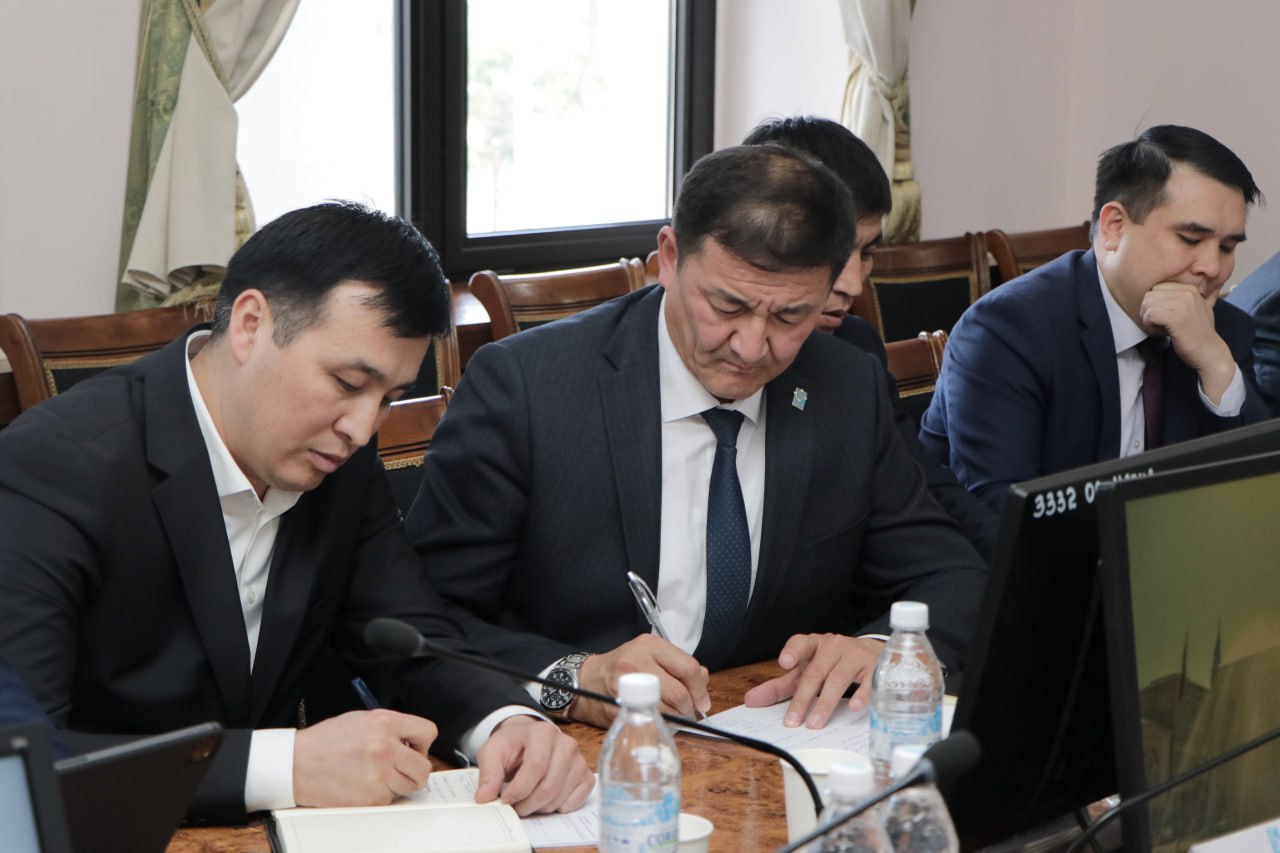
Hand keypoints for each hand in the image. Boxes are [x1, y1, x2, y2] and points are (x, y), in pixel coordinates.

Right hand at [293, 709, 435, 806]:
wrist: (296, 764)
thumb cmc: (324, 742)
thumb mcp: (360, 720)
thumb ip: (389, 728)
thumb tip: (410, 740)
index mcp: (385, 723)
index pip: (428, 732)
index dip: (423, 743)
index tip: (415, 749)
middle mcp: (386, 747)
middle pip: (424, 767)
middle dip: (416, 770)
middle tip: (402, 770)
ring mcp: (379, 774)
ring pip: (409, 786)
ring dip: (398, 784)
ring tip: (377, 776)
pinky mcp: (371, 797)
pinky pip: (389, 800)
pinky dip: (380, 796)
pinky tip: (363, 785)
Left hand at [474, 715, 593, 815]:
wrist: (528, 740)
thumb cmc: (512, 745)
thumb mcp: (492, 752)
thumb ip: (488, 774)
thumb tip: (485, 797)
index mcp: (543, 733)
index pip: (536, 767)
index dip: (519, 789)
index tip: (505, 800)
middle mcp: (566, 744)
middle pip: (549, 785)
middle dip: (528, 804)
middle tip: (515, 807)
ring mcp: (578, 760)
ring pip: (560, 796)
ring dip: (540, 808)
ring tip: (526, 802)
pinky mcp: (585, 775)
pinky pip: (576, 801)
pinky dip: (558, 807)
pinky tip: (545, 800)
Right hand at [575, 634, 709, 727]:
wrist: (587, 680)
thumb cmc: (622, 667)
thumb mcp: (650, 655)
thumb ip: (678, 664)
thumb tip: (703, 680)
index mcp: (651, 646)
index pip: (688, 667)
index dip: (700, 689)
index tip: (702, 701)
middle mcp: (639, 661)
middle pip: (679, 691)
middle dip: (688, 706)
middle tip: (688, 711)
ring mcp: (628, 683)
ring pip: (668, 708)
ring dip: (676, 716)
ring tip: (672, 714)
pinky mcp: (621, 704)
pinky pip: (651, 718)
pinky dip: (660, 722)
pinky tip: (657, 717)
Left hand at [742, 634, 884, 728]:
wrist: (872, 652)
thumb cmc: (832, 664)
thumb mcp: (805, 672)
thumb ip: (779, 687)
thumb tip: (750, 701)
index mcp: (814, 645)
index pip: (801, 643)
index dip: (792, 651)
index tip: (784, 663)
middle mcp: (833, 646)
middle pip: (816, 672)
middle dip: (803, 698)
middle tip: (793, 721)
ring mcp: (855, 655)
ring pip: (838, 679)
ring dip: (826, 702)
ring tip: (816, 723)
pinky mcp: (874, 667)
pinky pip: (868, 682)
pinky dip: (862, 695)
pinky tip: (855, 708)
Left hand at [1141, 283, 1236, 402]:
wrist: (1209, 352)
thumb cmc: (1198, 333)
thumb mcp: (1195, 308)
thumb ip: (1182, 298)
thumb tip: (1161, 289)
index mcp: (1190, 289)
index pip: (1157, 288)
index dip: (1154, 303)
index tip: (1163, 317)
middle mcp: (1187, 293)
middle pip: (1150, 295)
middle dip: (1148, 311)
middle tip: (1158, 324)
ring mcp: (1182, 304)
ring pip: (1147, 305)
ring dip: (1148, 319)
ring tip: (1160, 328)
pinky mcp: (1176, 317)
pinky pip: (1149, 315)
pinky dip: (1149, 326)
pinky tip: (1161, 333)